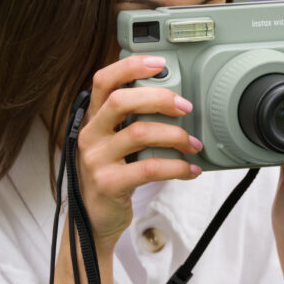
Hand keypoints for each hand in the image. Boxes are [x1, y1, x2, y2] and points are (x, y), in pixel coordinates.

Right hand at [75, 55, 202, 251]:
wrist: (95, 220)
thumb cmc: (113, 175)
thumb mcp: (116, 144)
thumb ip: (133, 121)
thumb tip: (174, 101)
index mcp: (93, 119)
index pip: (104, 80)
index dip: (130, 67)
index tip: (159, 63)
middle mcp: (90, 135)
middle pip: (122, 101)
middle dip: (159, 98)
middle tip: (185, 107)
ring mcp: (96, 159)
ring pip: (139, 133)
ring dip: (174, 135)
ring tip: (193, 143)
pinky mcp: (108, 184)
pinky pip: (148, 168)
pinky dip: (175, 167)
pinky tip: (189, 170)